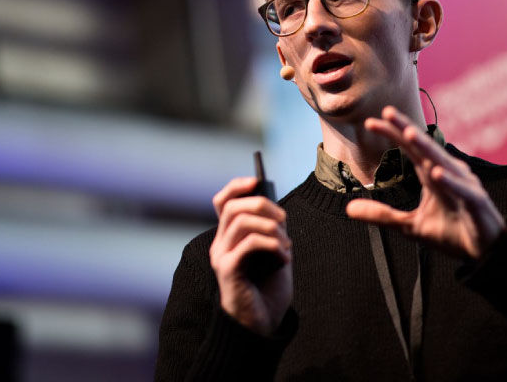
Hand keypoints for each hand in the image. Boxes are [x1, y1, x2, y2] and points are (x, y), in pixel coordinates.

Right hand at [209, 177, 292, 335]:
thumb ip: (271, 231)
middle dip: (264, 206)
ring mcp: (221, 257)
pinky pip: (249, 243)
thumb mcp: (274, 253)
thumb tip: (276, 210)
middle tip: (284, 223)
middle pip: (234, 207)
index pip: (223, 202)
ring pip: (242, 221)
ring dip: (272, 228)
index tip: (256, 181)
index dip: (237, 186)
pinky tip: (285, 259)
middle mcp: (220, 245)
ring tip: (286, 246)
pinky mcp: (228, 270)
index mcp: (229, 238)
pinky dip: (273, 245)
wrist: (262, 325)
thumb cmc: (267, 290)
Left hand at [345, 106, 506, 257]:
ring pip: (443, 162)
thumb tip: (348, 208)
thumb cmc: (452, 233)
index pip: (410, 149)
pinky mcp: (476, 203)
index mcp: (432, 175)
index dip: (393, 134)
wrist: (485, 253)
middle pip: (424, 148)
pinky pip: (462, 190)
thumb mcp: (410, 226)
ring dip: (427, 149)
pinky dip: (450, 182)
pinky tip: (436, 173)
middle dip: (407, 129)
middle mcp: (448, 173)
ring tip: (410, 134)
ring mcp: (464, 186)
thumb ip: (382, 215)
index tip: (371, 122)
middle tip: (388, 112)